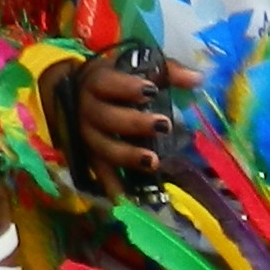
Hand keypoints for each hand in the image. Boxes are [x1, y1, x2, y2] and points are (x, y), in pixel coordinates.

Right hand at [46, 55, 202, 198]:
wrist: (72, 95)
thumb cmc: (114, 81)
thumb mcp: (135, 69)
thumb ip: (166, 73)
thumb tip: (197, 79)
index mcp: (98, 83)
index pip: (108, 84)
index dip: (127, 87)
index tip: (151, 91)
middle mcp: (87, 111)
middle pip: (107, 118)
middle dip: (134, 123)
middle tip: (163, 126)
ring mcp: (87, 137)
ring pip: (103, 148)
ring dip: (127, 156)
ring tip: (153, 162)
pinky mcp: (89, 157)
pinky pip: (100, 174)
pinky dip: (112, 188)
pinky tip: (128, 200)